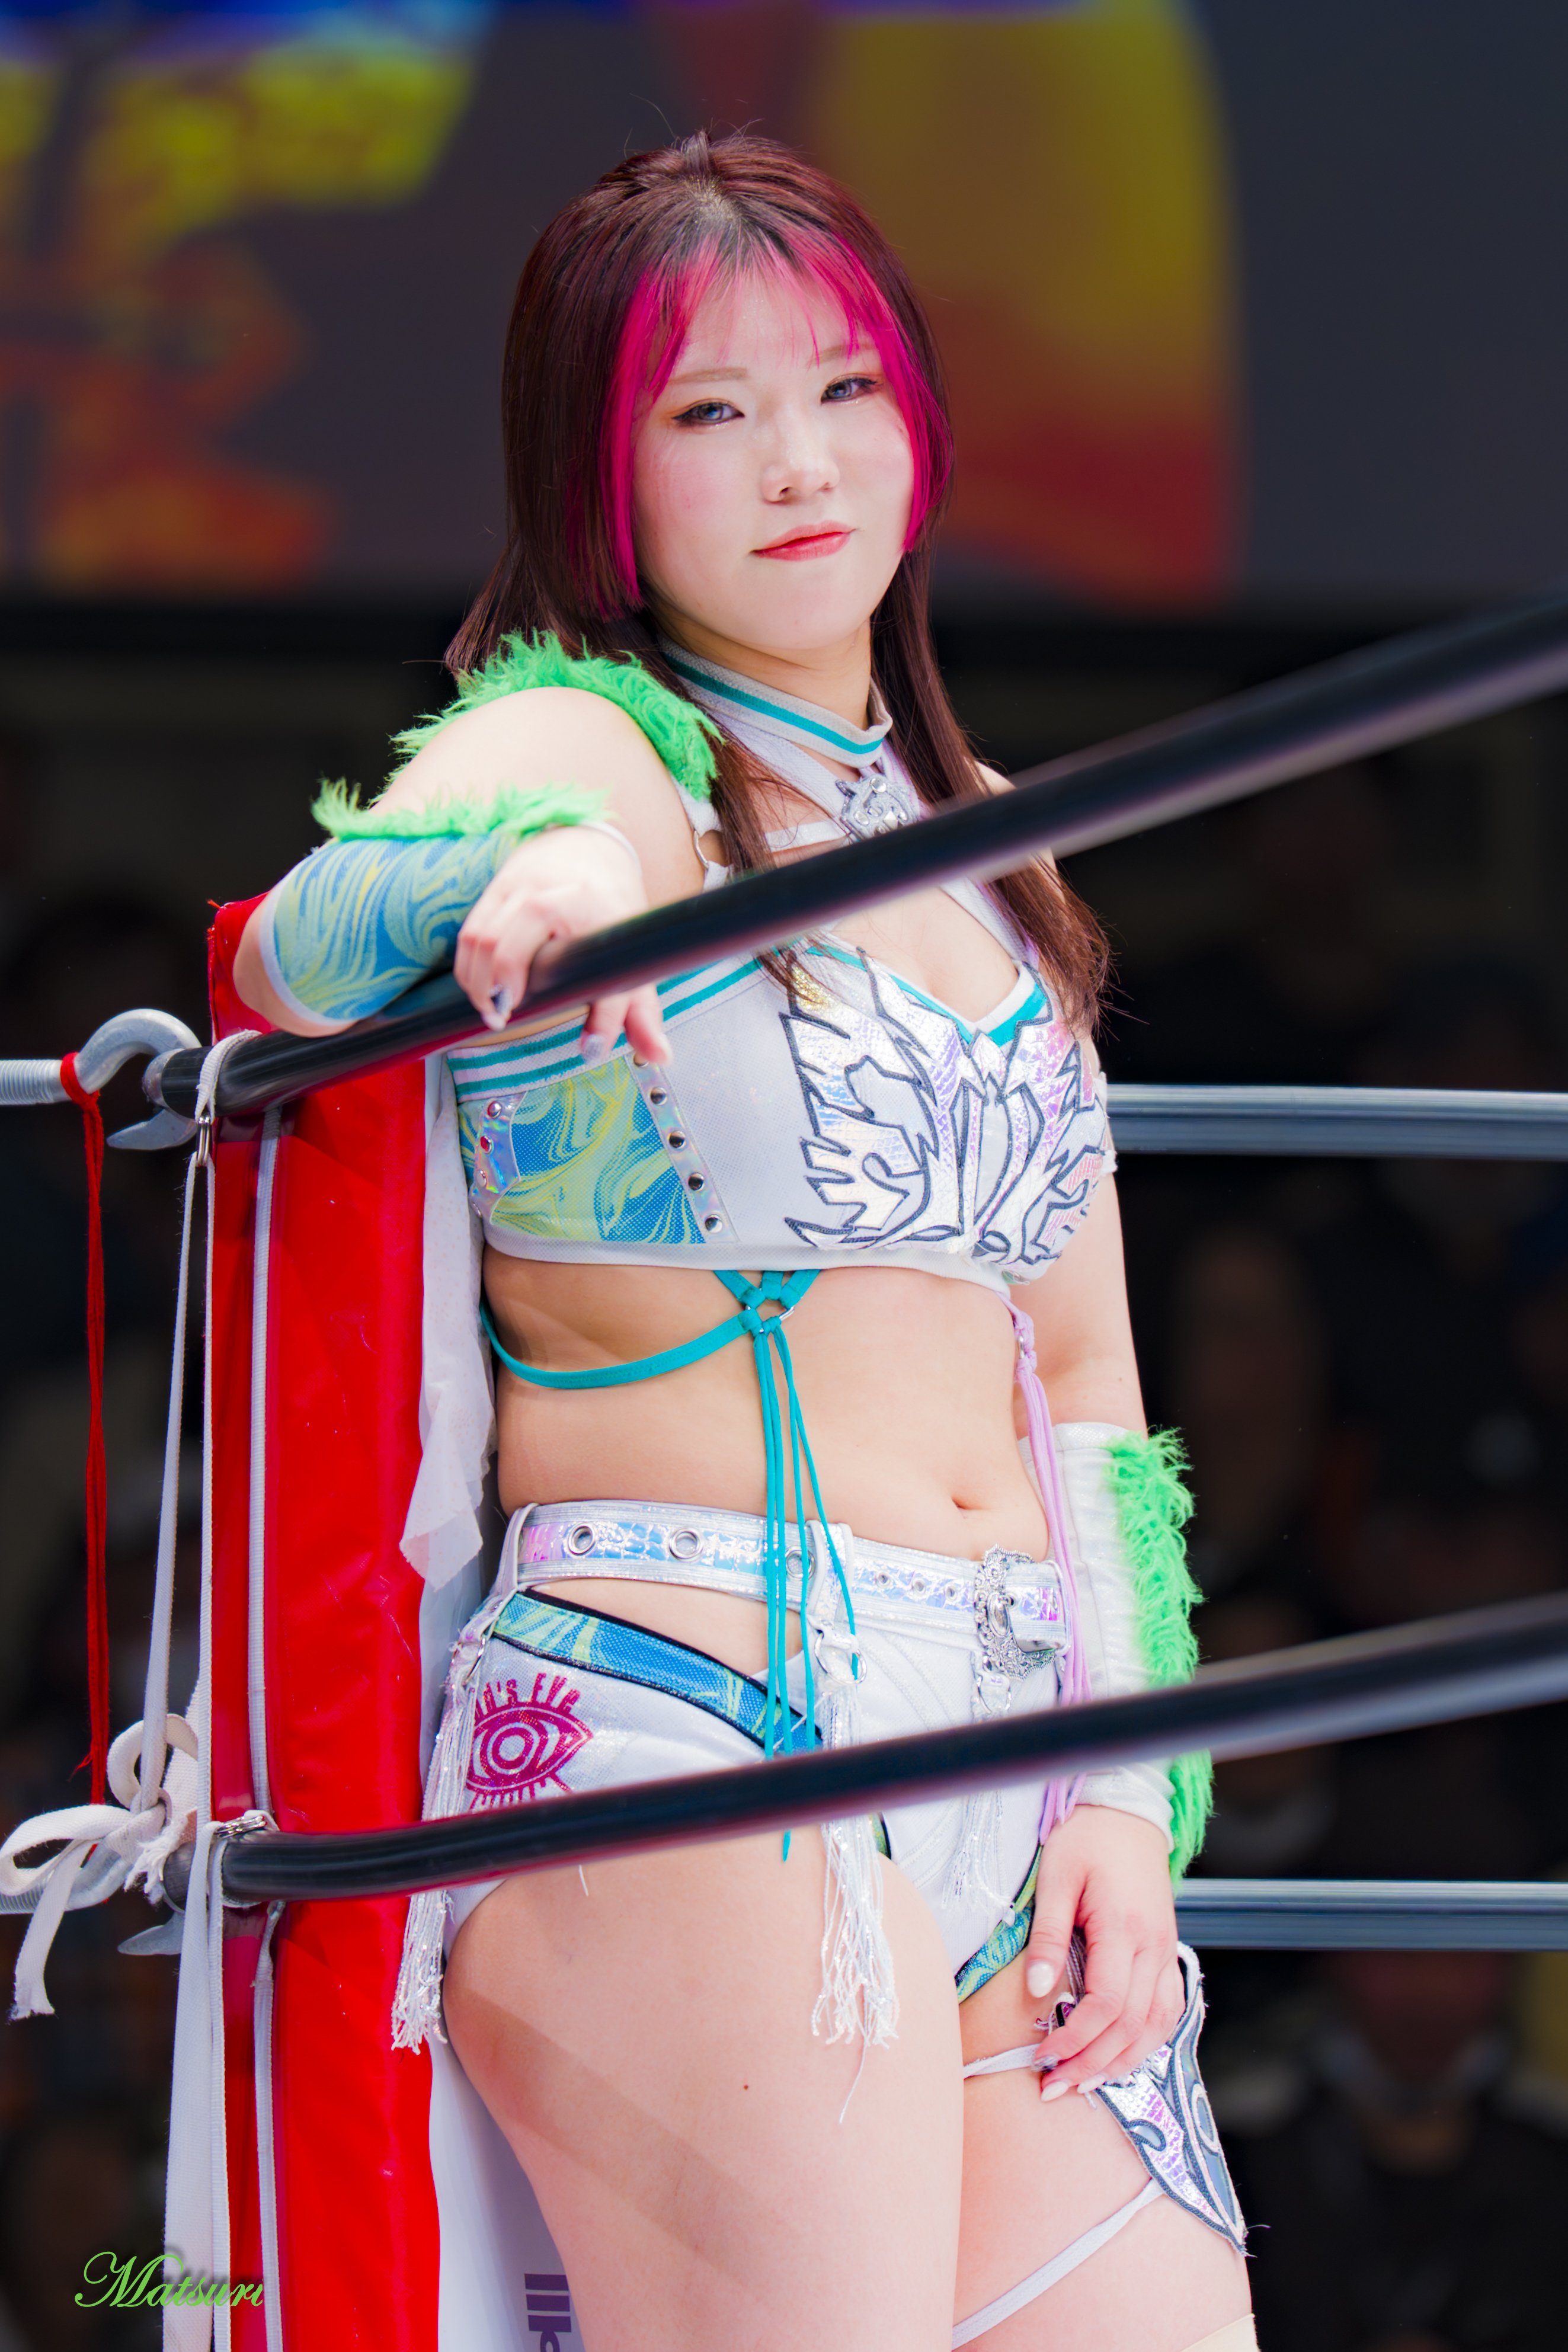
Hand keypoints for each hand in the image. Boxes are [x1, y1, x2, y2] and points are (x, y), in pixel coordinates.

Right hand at [454, 826, 668, 1060]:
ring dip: (478, 983)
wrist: (587, 849)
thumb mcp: (634, 955)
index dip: (599, 1014)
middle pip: (513, 944)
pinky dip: (468, 968)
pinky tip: (480, 991)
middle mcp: (556, 895)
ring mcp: (521, 888)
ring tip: (491, 1012)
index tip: (589, 1049)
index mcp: (599, 911)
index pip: (595, 968)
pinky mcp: (496, 888)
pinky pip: (469, 932)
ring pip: (481, 939)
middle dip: (502, 988)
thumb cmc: (611, 910)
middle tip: (504, 1021)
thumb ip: (642, 1011)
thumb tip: (660, 1057)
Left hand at [1022, 1805, 1181, 2097]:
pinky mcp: (1167, 1952)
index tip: (1044, 2055)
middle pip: (1131, 2026)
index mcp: (1124, 1927)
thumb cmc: (1086, 1840)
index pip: (1106, 2004)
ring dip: (1122, 2061)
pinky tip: (1120, 2056)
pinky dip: (1146, 2041)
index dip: (1076, 2038)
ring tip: (1084, 2083)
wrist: (1126, 1814)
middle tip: (1054, 2086)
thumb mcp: (1056, 1879)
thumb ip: (1048, 1937)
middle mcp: (1154, 1946)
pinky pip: (1168, 2010)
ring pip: (1156, 2026)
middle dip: (1092, 2063)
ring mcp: (1166, 1951)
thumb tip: (1038, 1993)